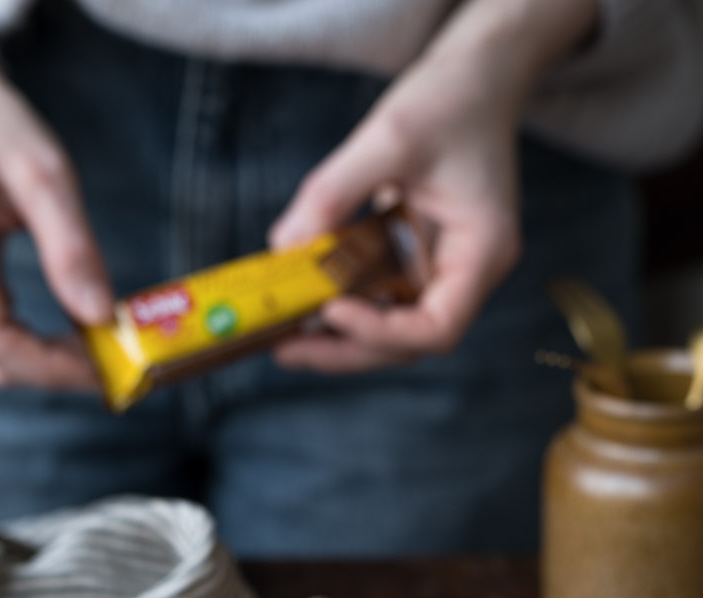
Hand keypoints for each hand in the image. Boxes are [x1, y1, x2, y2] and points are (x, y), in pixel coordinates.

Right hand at [0, 42, 112, 388]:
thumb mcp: (45, 173)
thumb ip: (72, 248)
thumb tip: (102, 317)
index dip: (51, 366)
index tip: (104, 366)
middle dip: (56, 370)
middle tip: (115, 363)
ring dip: (47, 362)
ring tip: (99, 348)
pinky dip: (31, 346)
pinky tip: (71, 336)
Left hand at [269, 59, 520, 372]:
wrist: (477, 79)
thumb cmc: (451, 99)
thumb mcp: (391, 134)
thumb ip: (336, 190)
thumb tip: (285, 246)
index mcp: (482, 252)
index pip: (437, 328)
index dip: (382, 332)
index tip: (332, 309)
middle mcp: (467, 275)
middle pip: (408, 343)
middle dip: (346, 350)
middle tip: (285, 348)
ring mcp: (442, 273)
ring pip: (392, 331)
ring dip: (338, 340)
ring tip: (284, 338)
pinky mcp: (416, 262)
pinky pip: (380, 300)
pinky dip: (342, 308)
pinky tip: (302, 305)